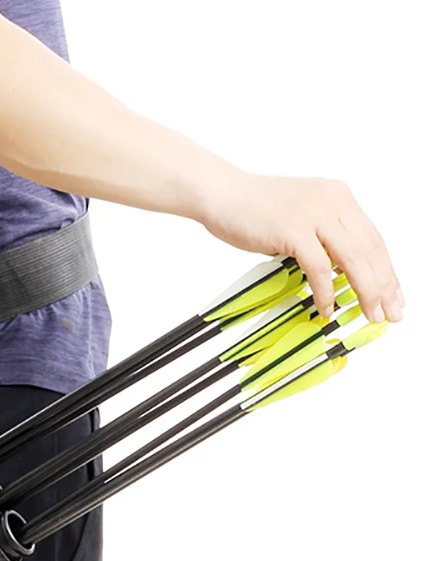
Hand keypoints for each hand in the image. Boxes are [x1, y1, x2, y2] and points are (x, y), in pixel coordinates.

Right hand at [197, 171, 403, 323]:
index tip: (393, 294)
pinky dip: (325, 291)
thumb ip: (322, 236)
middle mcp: (333, 201)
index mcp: (338, 197)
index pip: (373, 239)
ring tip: (369, 313)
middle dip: (384, 285)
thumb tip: (337, 270)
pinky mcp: (293, 229)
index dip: (386, 270)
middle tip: (390, 312)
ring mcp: (314, 214)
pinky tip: (327, 307)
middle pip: (370, 250)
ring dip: (365, 290)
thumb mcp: (300, 215)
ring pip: (353, 258)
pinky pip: (319, 267)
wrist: (221, 193)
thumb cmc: (252, 208)